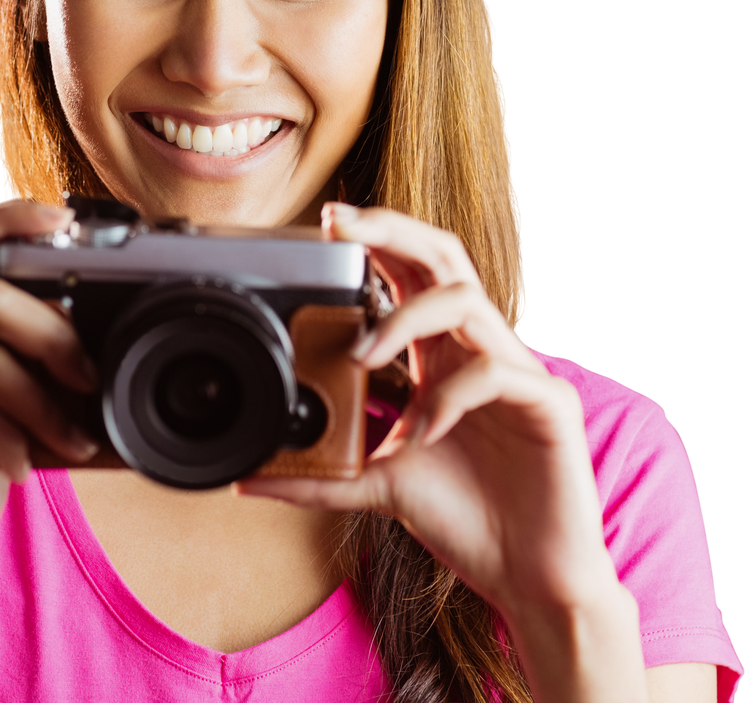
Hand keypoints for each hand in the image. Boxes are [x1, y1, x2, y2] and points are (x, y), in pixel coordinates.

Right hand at [0, 200, 99, 621]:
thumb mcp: (14, 403)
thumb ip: (35, 358)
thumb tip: (108, 332)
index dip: (7, 214)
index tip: (65, 221)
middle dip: (57, 337)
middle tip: (90, 381)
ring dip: (49, 406)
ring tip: (72, 441)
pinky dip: (18, 441)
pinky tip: (21, 468)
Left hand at [237, 203, 618, 625]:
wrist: (528, 575)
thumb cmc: (464, 517)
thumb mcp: (376, 485)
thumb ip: (319, 475)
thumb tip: (249, 478)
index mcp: (442, 355)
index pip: (412, 272)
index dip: (375, 239)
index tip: (326, 224)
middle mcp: (478, 349)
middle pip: (444, 257)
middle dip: (391, 230)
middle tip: (340, 224)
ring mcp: (516, 371)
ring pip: (466, 301)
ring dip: (407, 320)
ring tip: (363, 356)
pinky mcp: (549, 402)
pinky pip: (496, 371)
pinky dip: (450, 395)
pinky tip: (424, 432)